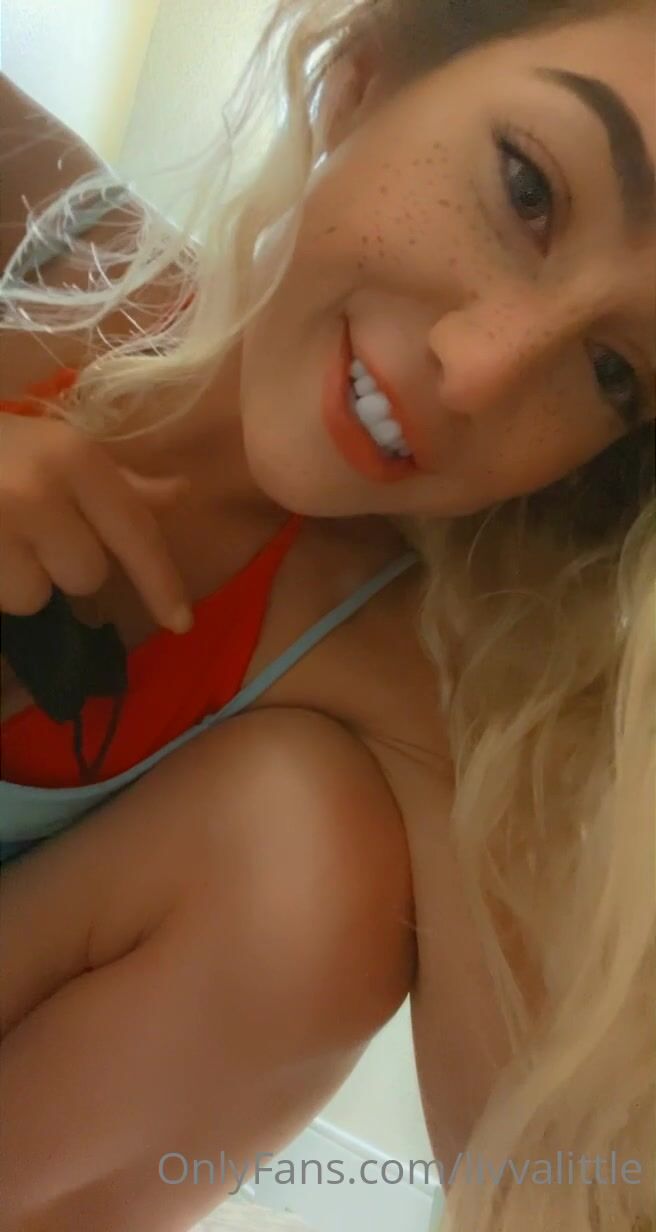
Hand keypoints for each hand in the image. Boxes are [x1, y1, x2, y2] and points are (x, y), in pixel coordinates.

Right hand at [0, 413, 192, 631]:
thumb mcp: (54, 447)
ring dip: (17, 581)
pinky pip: (2, 603)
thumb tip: (178, 496)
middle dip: (62, 565)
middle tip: (26, 528)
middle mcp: (39, 494)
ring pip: (35, 598)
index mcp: (73, 458)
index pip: (135, 533)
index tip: (181, 622)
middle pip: (86, 575)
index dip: (162, 583)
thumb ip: (115, 481)